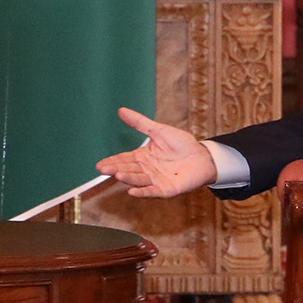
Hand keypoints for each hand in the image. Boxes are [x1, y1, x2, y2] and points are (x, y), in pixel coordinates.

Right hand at [94, 107, 217, 198]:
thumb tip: (121, 110)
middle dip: (115, 170)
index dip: (112, 161)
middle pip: (128, 170)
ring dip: (128, 178)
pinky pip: (152, 191)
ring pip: (138, 180)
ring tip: (117, 175)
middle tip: (102, 169)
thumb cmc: (182, 144)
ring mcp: (155, 180)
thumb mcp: (159, 130)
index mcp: (143, 157)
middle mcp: (146, 170)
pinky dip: (143, 192)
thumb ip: (139, 123)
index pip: (124, 159)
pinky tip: (132, 192)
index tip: (100, 164)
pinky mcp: (166, 189)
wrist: (203, 156)